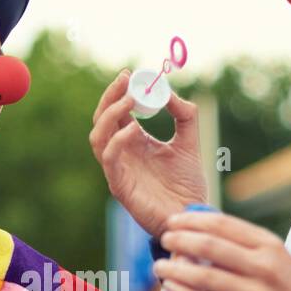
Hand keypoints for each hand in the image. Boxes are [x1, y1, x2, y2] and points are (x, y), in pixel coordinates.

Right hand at [88, 69, 209, 238]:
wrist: (192, 216)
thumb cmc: (188, 185)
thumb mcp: (191, 143)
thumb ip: (184, 116)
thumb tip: (169, 91)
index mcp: (134, 142)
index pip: (117, 111)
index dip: (119, 91)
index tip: (130, 74)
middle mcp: (122, 153)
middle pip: (102, 120)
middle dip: (110, 97)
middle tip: (125, 80)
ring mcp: (118, 170)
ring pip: (97, 137)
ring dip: (109, 115)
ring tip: (129, 99)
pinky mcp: (120, 186)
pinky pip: (109, 159)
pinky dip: (117, 141)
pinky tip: (134, 128)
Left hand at [154, 209, 290, 290]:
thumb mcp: (277, 258)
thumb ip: (245, 247)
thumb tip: (201, 235)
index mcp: (269, 245)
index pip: (223, 224)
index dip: (192, 220)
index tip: (173, 221)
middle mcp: (263, 266)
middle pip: (210, 246)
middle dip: (180, 240)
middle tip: (163, 240)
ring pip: (205, 277)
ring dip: (176, 270)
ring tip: (158, 266)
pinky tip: (170, 289)